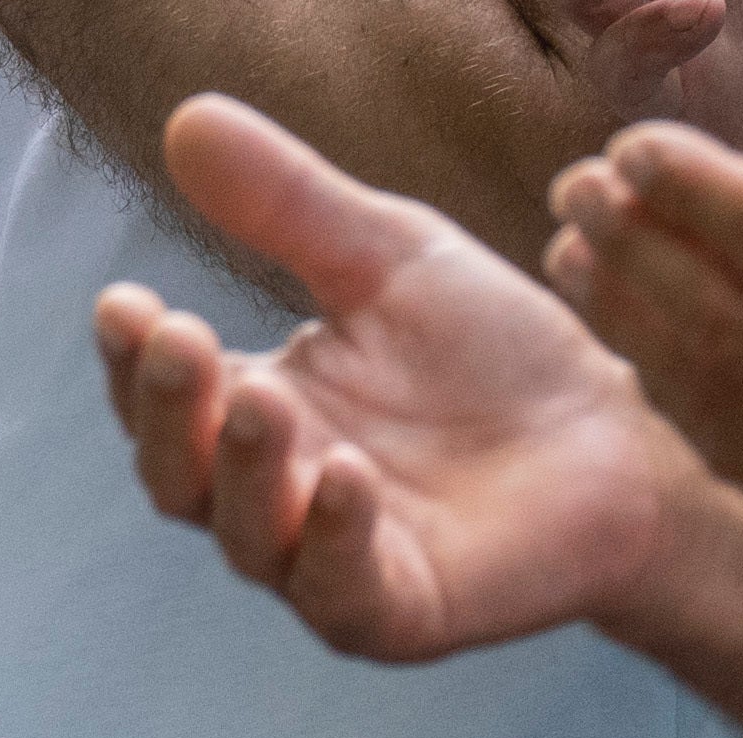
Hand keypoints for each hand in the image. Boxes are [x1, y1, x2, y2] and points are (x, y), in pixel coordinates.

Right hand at [98, 94, 705, 657]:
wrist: (617, 440)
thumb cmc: (493, 358)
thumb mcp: (387, 259)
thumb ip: (288, 207)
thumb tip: (187, 120)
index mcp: (252, 419)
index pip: (164, 400)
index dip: (135, 361)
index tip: (125, 303)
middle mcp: (267, 502)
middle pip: (179, 477)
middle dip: (171, 413)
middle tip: (182, 340)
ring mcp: (322, 564)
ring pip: (248, 535)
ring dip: (244, 467)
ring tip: (258, 399)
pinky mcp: (395, 612)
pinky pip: (340, 587)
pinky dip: (333, 535)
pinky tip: (342, 476)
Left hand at [554, 0, 742, 536]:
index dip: (692, 191)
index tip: (630, 146)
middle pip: (732, 322)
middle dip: (637, 251)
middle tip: (575, 189)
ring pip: (717, 396)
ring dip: (632, 320)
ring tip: (580, 247)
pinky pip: (737, 448)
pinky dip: (672, 384)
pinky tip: (632, 322)